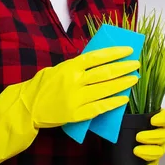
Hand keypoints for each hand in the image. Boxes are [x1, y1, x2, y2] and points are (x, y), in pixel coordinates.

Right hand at [0, 46, 139, 164]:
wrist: (28, 107)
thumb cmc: (45, 85)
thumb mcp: (59, 68)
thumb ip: (77, 65)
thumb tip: (99, 60)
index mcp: (70, 67)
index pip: (98, 57)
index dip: (115, 53)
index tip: (129, 50)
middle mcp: (75, 81)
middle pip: (105, 73)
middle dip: (123, 68)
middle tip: (136, 64)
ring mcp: (76, 99)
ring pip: (105, 90)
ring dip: (123, 84)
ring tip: (134, 79)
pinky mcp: (77, 114)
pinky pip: (100, 108)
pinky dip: (113, 103)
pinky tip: (123, 98)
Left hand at [125, 108, 164, 164]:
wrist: (124, 155)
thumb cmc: (126, 132)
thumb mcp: (125, 120)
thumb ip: (123, 111)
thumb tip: (117, 102)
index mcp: (156, 122)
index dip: (163, 118)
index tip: (152, 120)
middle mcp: (160, 135)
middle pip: (164, 135)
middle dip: (152, 136)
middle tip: (138, 137)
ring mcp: (157, 150)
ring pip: (159, 151)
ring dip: (148, 151)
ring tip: (136, 151)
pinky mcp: (151, 164)